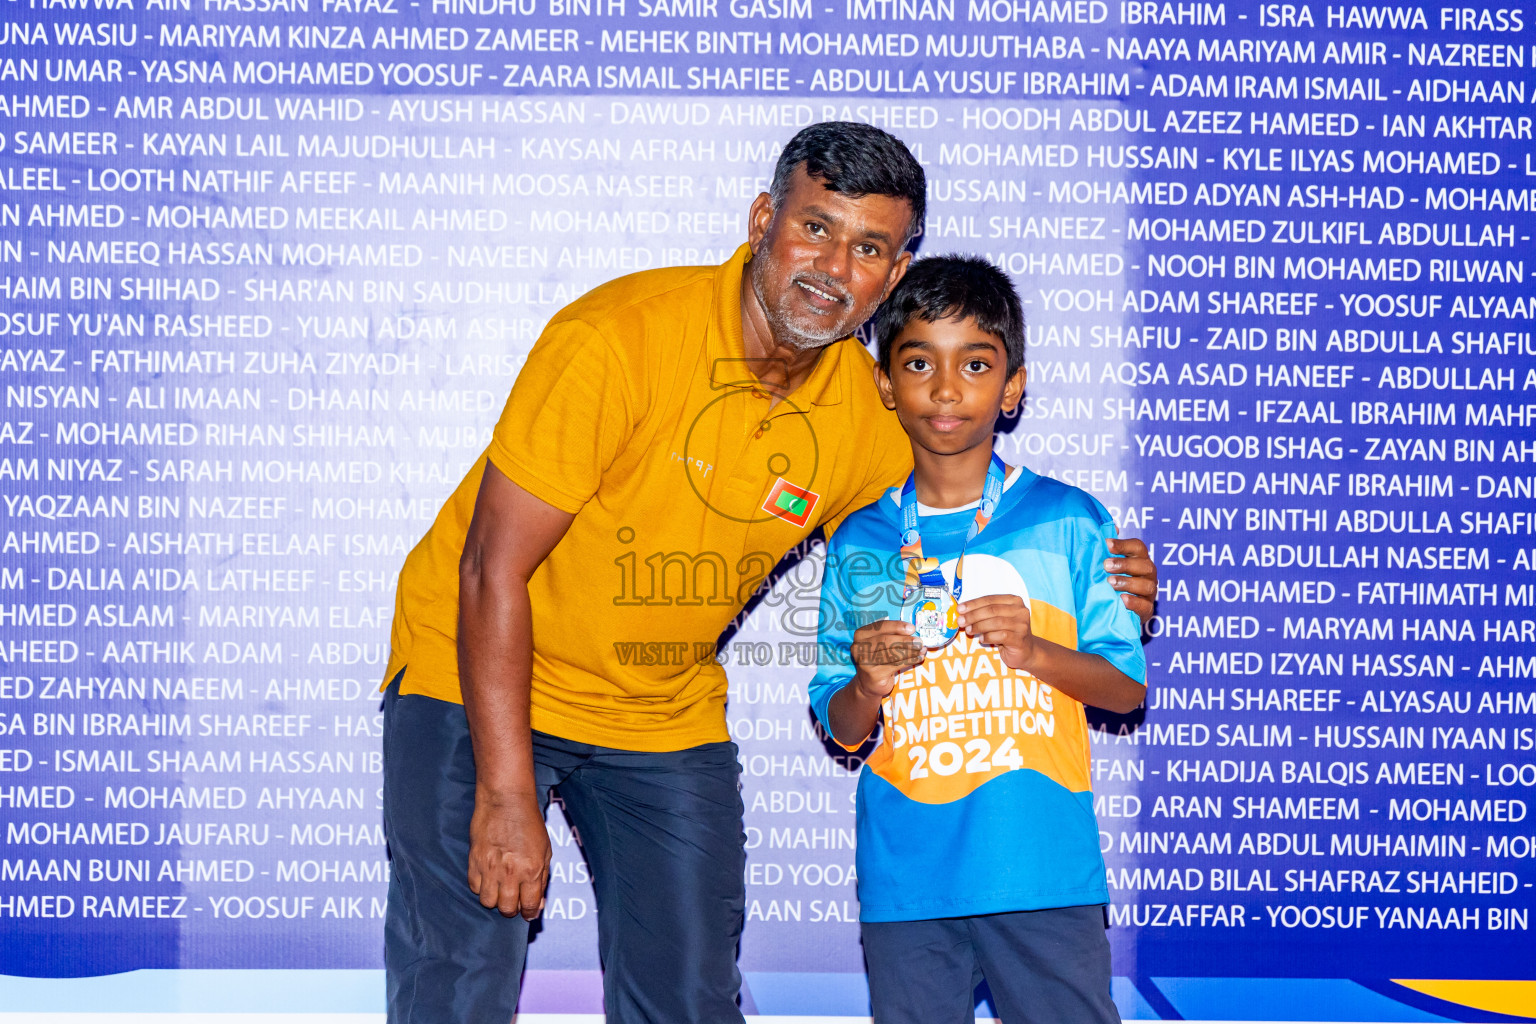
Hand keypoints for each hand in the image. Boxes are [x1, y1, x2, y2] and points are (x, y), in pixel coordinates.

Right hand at [467, 790, 550, 920]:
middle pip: (507, 908)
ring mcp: (490, 868)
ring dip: (495, 899)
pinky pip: (474, 887)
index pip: (529, 905)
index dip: (529, 913)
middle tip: (514, 901)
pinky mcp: (474, 861)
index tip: (528, 913)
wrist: (505, 800)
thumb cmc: (529, 822)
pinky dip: (481, 887)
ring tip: (500, 889)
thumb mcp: (545, 849)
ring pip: (488, 902)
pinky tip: (488, 878)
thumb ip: (542, 878)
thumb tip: (538, 903)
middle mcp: (510, 873)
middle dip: (512, 909)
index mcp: (531, 870)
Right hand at [850, 619, 922, 699]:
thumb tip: (912, 632)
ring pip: (892, 654)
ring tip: (922, 650)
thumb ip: (892, 636)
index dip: (897, 626)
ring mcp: (865, 661)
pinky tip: (918, 659)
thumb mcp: (880, 644)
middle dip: (905, 641)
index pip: (880, 627)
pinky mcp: (873, 674)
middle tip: (919, 642)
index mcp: (861, 635)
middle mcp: (859, 647)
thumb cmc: (877, 659)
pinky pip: (895, 665)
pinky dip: (909, 661)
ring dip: (910, 651)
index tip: (912, 628)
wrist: (868, 684)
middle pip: (886, 641)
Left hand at [957, 595, 1036, 672]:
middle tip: (961, 621)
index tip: (959, 609)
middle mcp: (1020, 611)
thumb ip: (984, 613)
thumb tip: (962, 611)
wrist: (1026, 651)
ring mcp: (1022, 625)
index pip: (990, 599)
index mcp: (1014, 601)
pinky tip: (982, 639)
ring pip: (996, 622)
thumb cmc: (1008, 632)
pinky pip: (1001, 636)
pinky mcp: (1020, 639)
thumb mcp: (997, 619)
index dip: (973, 604)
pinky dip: (988, 637)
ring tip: (969, 631)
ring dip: (979, 626)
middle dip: (973, 615)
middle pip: (992, 610)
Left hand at [1105, 536, 1156, 624]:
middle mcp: (1148, 574)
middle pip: (1144, 565)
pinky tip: (1121, 599)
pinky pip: (1145, 606)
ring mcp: (1149, 592)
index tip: (1107, 544)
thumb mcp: (1107, 563)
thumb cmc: (1110, 579)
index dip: (1123, 544)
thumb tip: (1111, 528)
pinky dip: (1134, 603)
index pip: (1138, 547)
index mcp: (1139, 559)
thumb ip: (1108, 548)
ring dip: (1127, 582)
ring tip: (1109, 582)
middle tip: (1106, 565)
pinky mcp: (1147, 610)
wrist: (1114, 608)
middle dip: (1125, 564)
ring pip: (1146, 585)